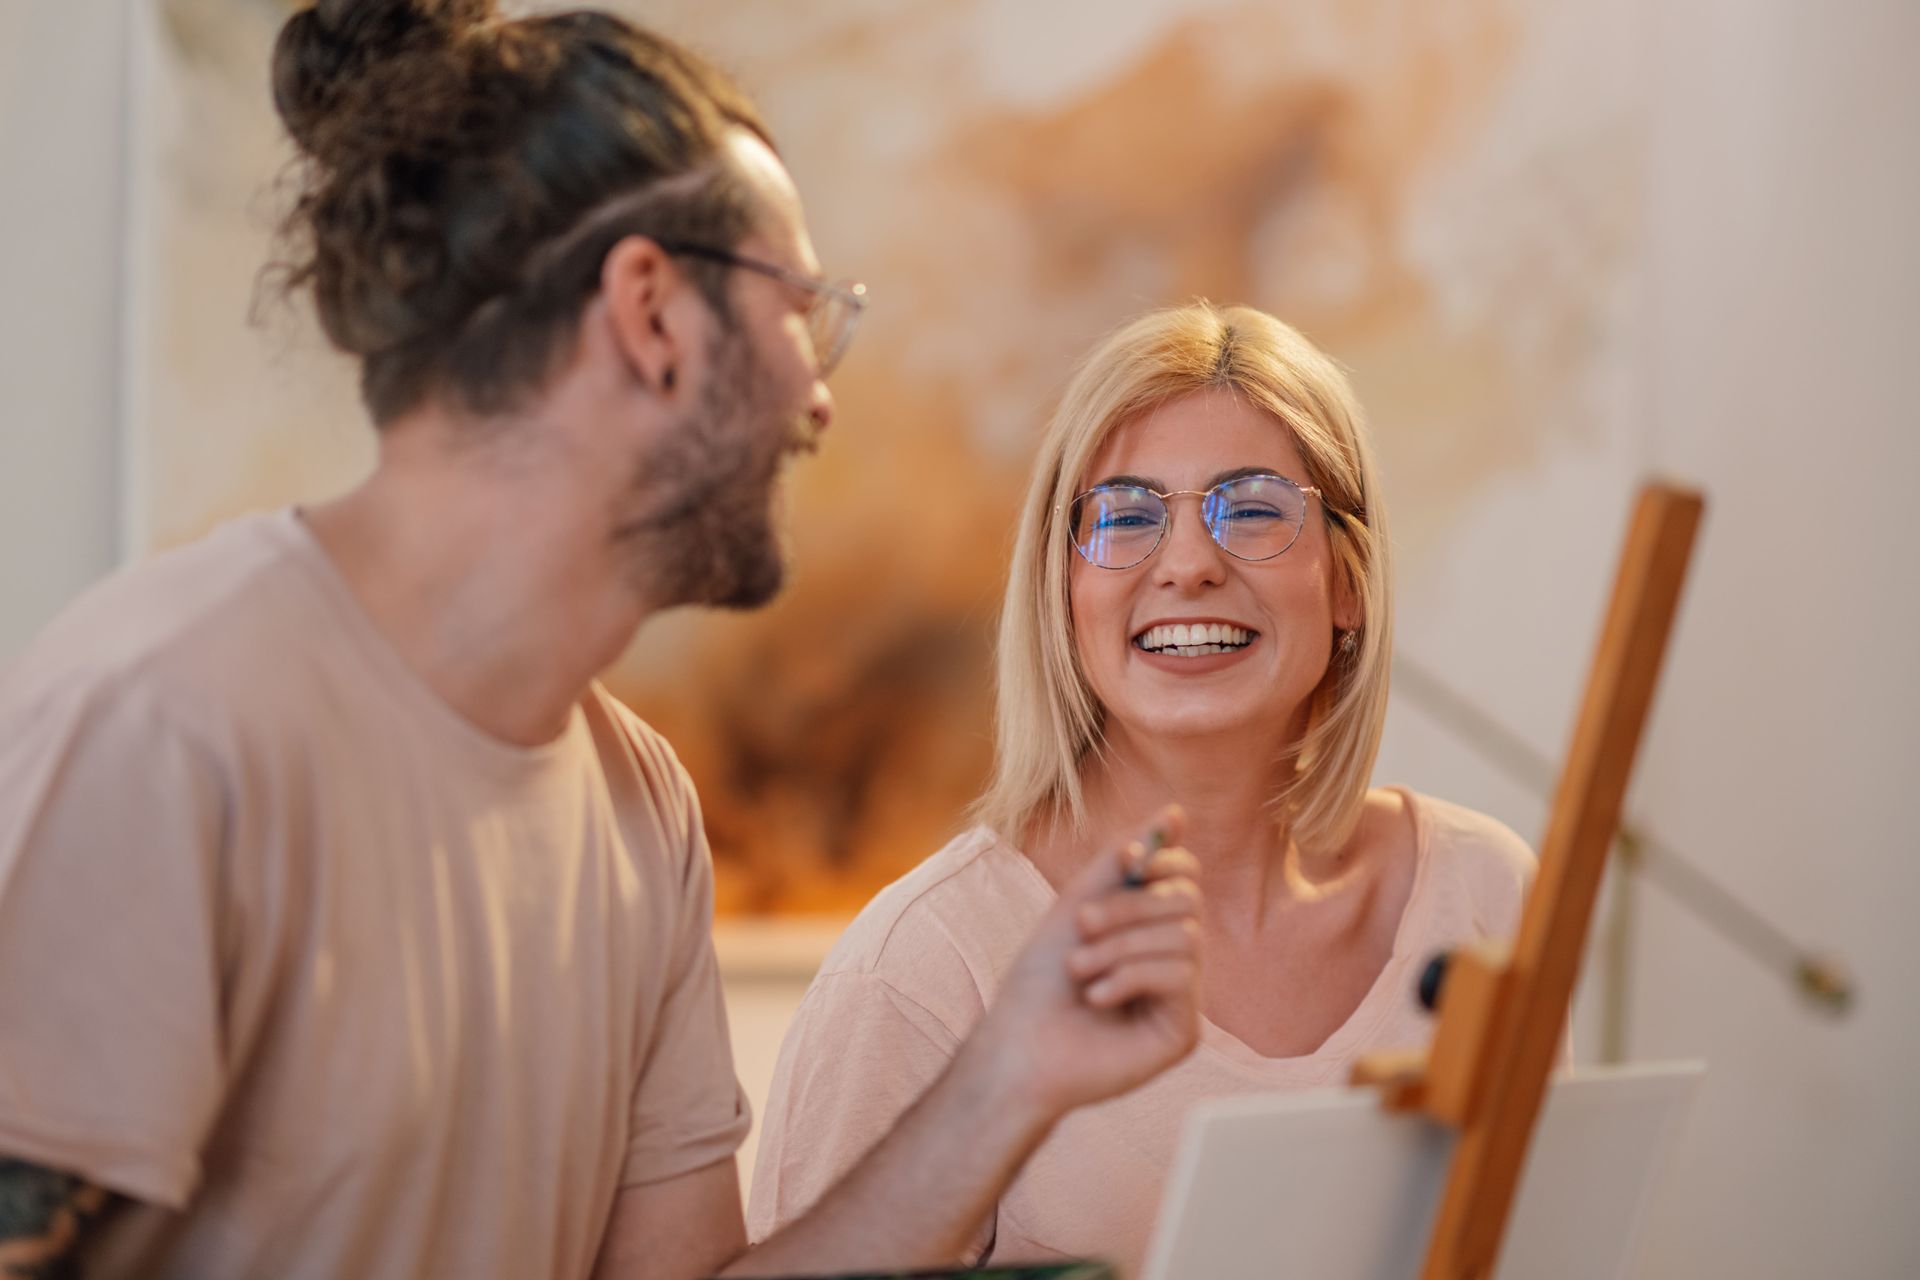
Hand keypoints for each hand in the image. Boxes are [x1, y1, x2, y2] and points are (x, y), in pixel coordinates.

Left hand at [961, 807, 1202, 1124]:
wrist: (1017, 1045)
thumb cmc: (1040, 980)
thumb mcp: (1079, 904)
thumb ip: (1123, 859)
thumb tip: (1175, 811)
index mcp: (1152, 926)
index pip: (1185, 875)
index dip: (1163, 859)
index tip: (1127, 861)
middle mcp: (1174, 959)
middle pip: (1188, 900)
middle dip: (1128, 907)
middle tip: (1081, 925)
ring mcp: (1182, 997)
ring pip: (1184, 938)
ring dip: (1118, 947)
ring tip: (1079, 970)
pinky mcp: (1183, 1033)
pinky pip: (1179, 978)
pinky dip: (1129, 978)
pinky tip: (1096, 998)